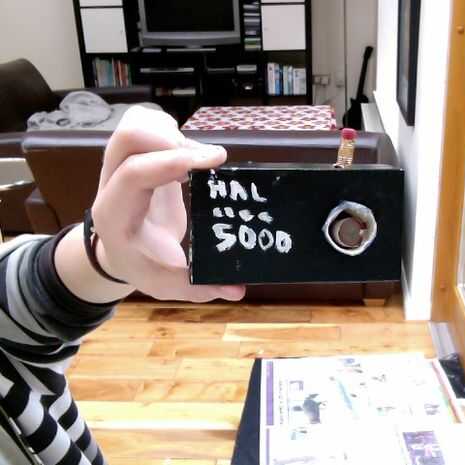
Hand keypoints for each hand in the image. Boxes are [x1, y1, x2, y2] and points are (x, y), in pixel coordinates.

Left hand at [90, 106, 244, 301]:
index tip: (215, 160)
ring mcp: (118, 164)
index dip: (175, 161)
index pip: (135, 173)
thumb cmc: (143, 264)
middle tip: (207, 160)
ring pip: (135, 124)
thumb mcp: (169, 284)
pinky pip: (143, 123)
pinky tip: (186, 152)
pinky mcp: (132, 153)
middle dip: (173, 138)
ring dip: (172, 132)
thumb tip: (238, 289)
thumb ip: (201, 287)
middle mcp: (112, 183)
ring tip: (197, 158)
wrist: (116, 250)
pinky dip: (168, 128)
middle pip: (128, 137)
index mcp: (117, 215)